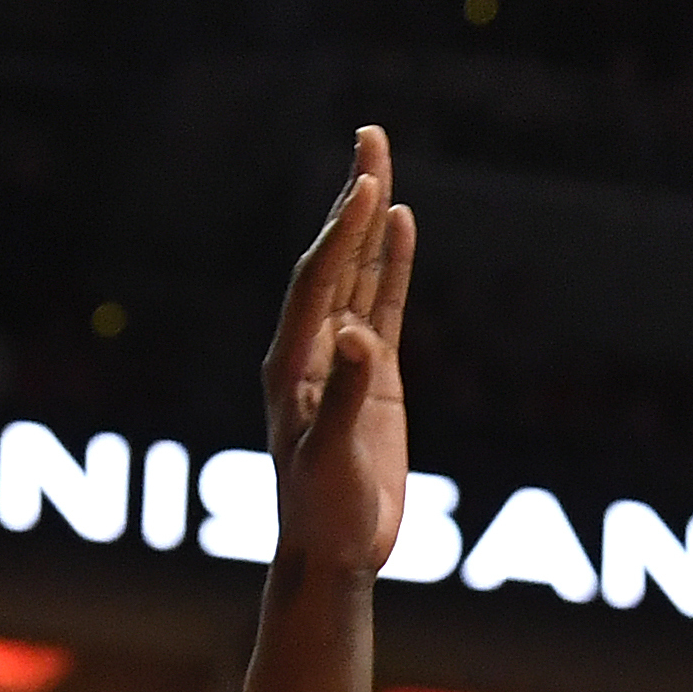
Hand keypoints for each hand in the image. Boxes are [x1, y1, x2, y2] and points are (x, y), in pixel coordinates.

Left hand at [264, 125, 417, 585]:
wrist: (331, 555)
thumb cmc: (322, 515)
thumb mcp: (328, 461)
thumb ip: (343, 399)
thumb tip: (359, 339)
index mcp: (289, 364)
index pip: (316, 282)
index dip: (341, 235)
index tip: (368, 189)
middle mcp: (310, 349)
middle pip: (333, 258)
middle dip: (352, 199)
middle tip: (370, 136)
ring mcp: (342, 357)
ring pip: (358, 271)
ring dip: (369, 217)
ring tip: (380, 159)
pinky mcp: (371, 375)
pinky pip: (382, 303)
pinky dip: (392, 263)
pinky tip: (403, 222)